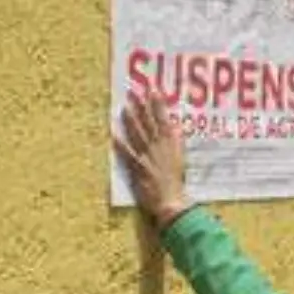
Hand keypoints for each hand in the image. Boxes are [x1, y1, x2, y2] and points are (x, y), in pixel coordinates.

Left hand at [112, 90, 190, 225]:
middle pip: (149, 122)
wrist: (172, 203)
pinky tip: (113, 135)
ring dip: (130, 120)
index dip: (158, 104)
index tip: (154, 90)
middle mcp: (159, 147)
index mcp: (171, 144)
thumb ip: (175, 143)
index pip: (164, 119)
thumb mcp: (180, 160)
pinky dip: (120, 145)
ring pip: (137, 133)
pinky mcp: (138, 167)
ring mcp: (147, 156)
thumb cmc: (177, 183)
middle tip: (135, 91)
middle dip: (142, 106)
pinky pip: (127, 154)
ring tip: (124, 107)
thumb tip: (175, 127)